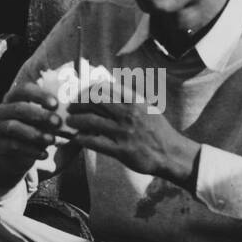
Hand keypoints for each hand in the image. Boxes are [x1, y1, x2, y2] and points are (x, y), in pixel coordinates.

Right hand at [0, 80, 64, 188]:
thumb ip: (63, 116)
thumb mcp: (47, 124)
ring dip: (35, 133)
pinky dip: (30, 150)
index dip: (39, 94)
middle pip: (19, 108)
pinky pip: (13, 146)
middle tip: (58, 122)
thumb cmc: (35, 135)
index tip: (56, 103)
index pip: (24, 89)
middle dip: (40, 114)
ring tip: (52, 140)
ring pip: (14, 127)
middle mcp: (3, 110)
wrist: (15, 160)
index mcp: (15, 99)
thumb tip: (88, 110)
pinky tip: (44, 154)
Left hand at [65, 100, 199, 187]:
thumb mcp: (147, 108)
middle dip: (78, 103)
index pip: (104, 88)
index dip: (87, 89)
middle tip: (70, 107)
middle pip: (94, 102)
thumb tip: (107, 87)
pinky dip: (82, 138)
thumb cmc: (158, 130)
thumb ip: (129, 98)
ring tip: (69, 121)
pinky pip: (95, 142)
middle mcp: (128, 114)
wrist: (171, 154)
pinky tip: (77, 137)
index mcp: (134, 101)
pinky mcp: (121, 151)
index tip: (80, 94)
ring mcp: (124, 132)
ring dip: (75, 120)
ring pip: (91, 121)